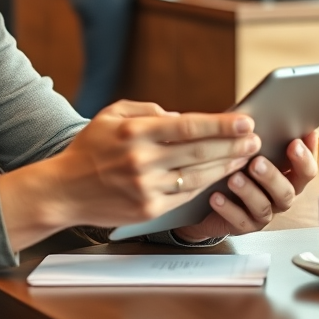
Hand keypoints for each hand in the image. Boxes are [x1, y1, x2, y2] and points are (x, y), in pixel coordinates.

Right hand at [0, 101, 261, 250]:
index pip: (188, 126)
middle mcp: (142, 159)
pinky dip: (208, 184)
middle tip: (255, 139)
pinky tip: (221, 175)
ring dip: (227, 165)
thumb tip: (180, 115)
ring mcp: (146, 187)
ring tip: (245, 156)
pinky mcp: (149, 209)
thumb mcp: (111, 115)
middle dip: (233, 145)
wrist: (64, 190)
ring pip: (198, 175)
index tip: (244, 121)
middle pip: (200, 151)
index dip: (221, 124)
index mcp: (135, 132)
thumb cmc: (89, 149)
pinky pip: (187, 195)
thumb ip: (145, 109)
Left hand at [172, 132, 318, 242]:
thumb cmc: (233, 165)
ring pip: (264, 206)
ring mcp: (263, 213)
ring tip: (233, 178)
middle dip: (273, 175)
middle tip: (257, 162)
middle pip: (288, 190)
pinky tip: (216, 197)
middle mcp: (279, 196)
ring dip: (249, 191)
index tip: (296, 142)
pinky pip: (239, 221)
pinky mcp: (243, 226)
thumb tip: (252, 116)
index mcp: (286, 175)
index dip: (306, 157)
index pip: (306, 169)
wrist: (208, 200)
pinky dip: (228, 208)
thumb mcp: (244, 149)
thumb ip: (254, 136)